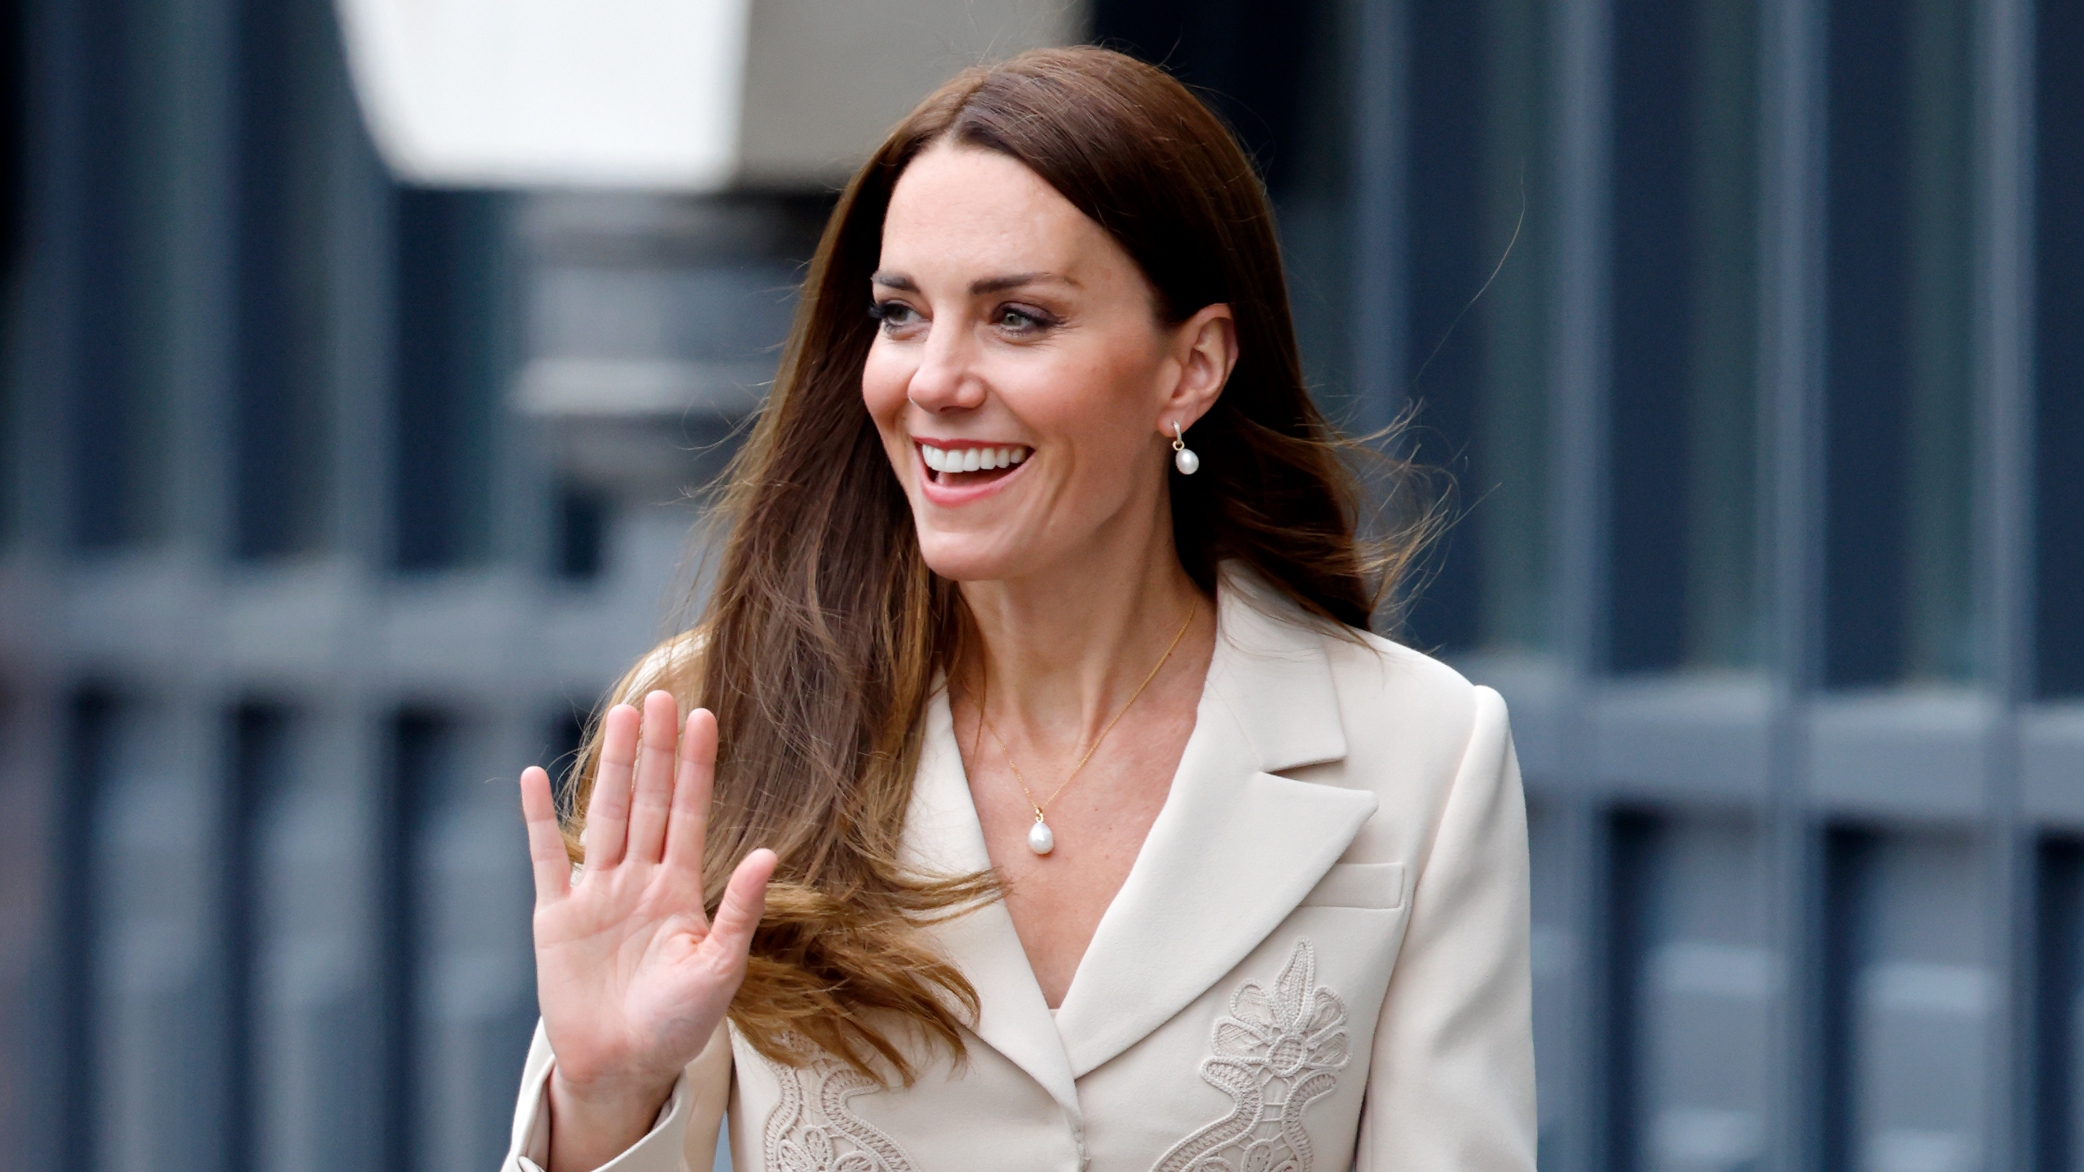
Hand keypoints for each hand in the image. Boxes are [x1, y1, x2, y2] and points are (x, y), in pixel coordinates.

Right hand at [519, 691, 775, 1171]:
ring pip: (605, 815)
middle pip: (647, 800)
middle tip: (659, 694)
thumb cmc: (679, 1025)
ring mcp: (597, 894)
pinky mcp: (556, 917)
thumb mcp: (719, 968)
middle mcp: (639, 881)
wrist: (623, 1068)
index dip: (694, 765)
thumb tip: (767, 856)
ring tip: (620, 716)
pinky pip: (546, 858)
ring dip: (612, 766)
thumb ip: (738, 911)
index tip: (703, 716)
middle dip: (654, 749)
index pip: (689, 812)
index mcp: (680, 890)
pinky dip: (539, 819)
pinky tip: (534, 777)